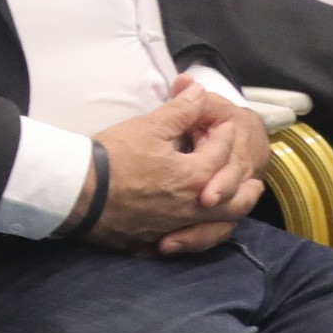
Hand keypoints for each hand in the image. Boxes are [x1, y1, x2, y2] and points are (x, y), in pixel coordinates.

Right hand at [82, 76, 269, 255]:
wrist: (78, 192)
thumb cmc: (113, 157)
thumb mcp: (149, 126)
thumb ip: (180, 110)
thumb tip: (199, 91)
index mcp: (194, 175)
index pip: (221, 153)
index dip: (223, 134)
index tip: (222, 124)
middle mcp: (191, 206)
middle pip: (233, 202)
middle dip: (246, 190)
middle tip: (254, 182)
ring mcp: (173, 227)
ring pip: (214, 227)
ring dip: (229, 215)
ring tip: (231, 207)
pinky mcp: (153, 241)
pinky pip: (185, 241)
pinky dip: (197, 235)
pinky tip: (194, 229)